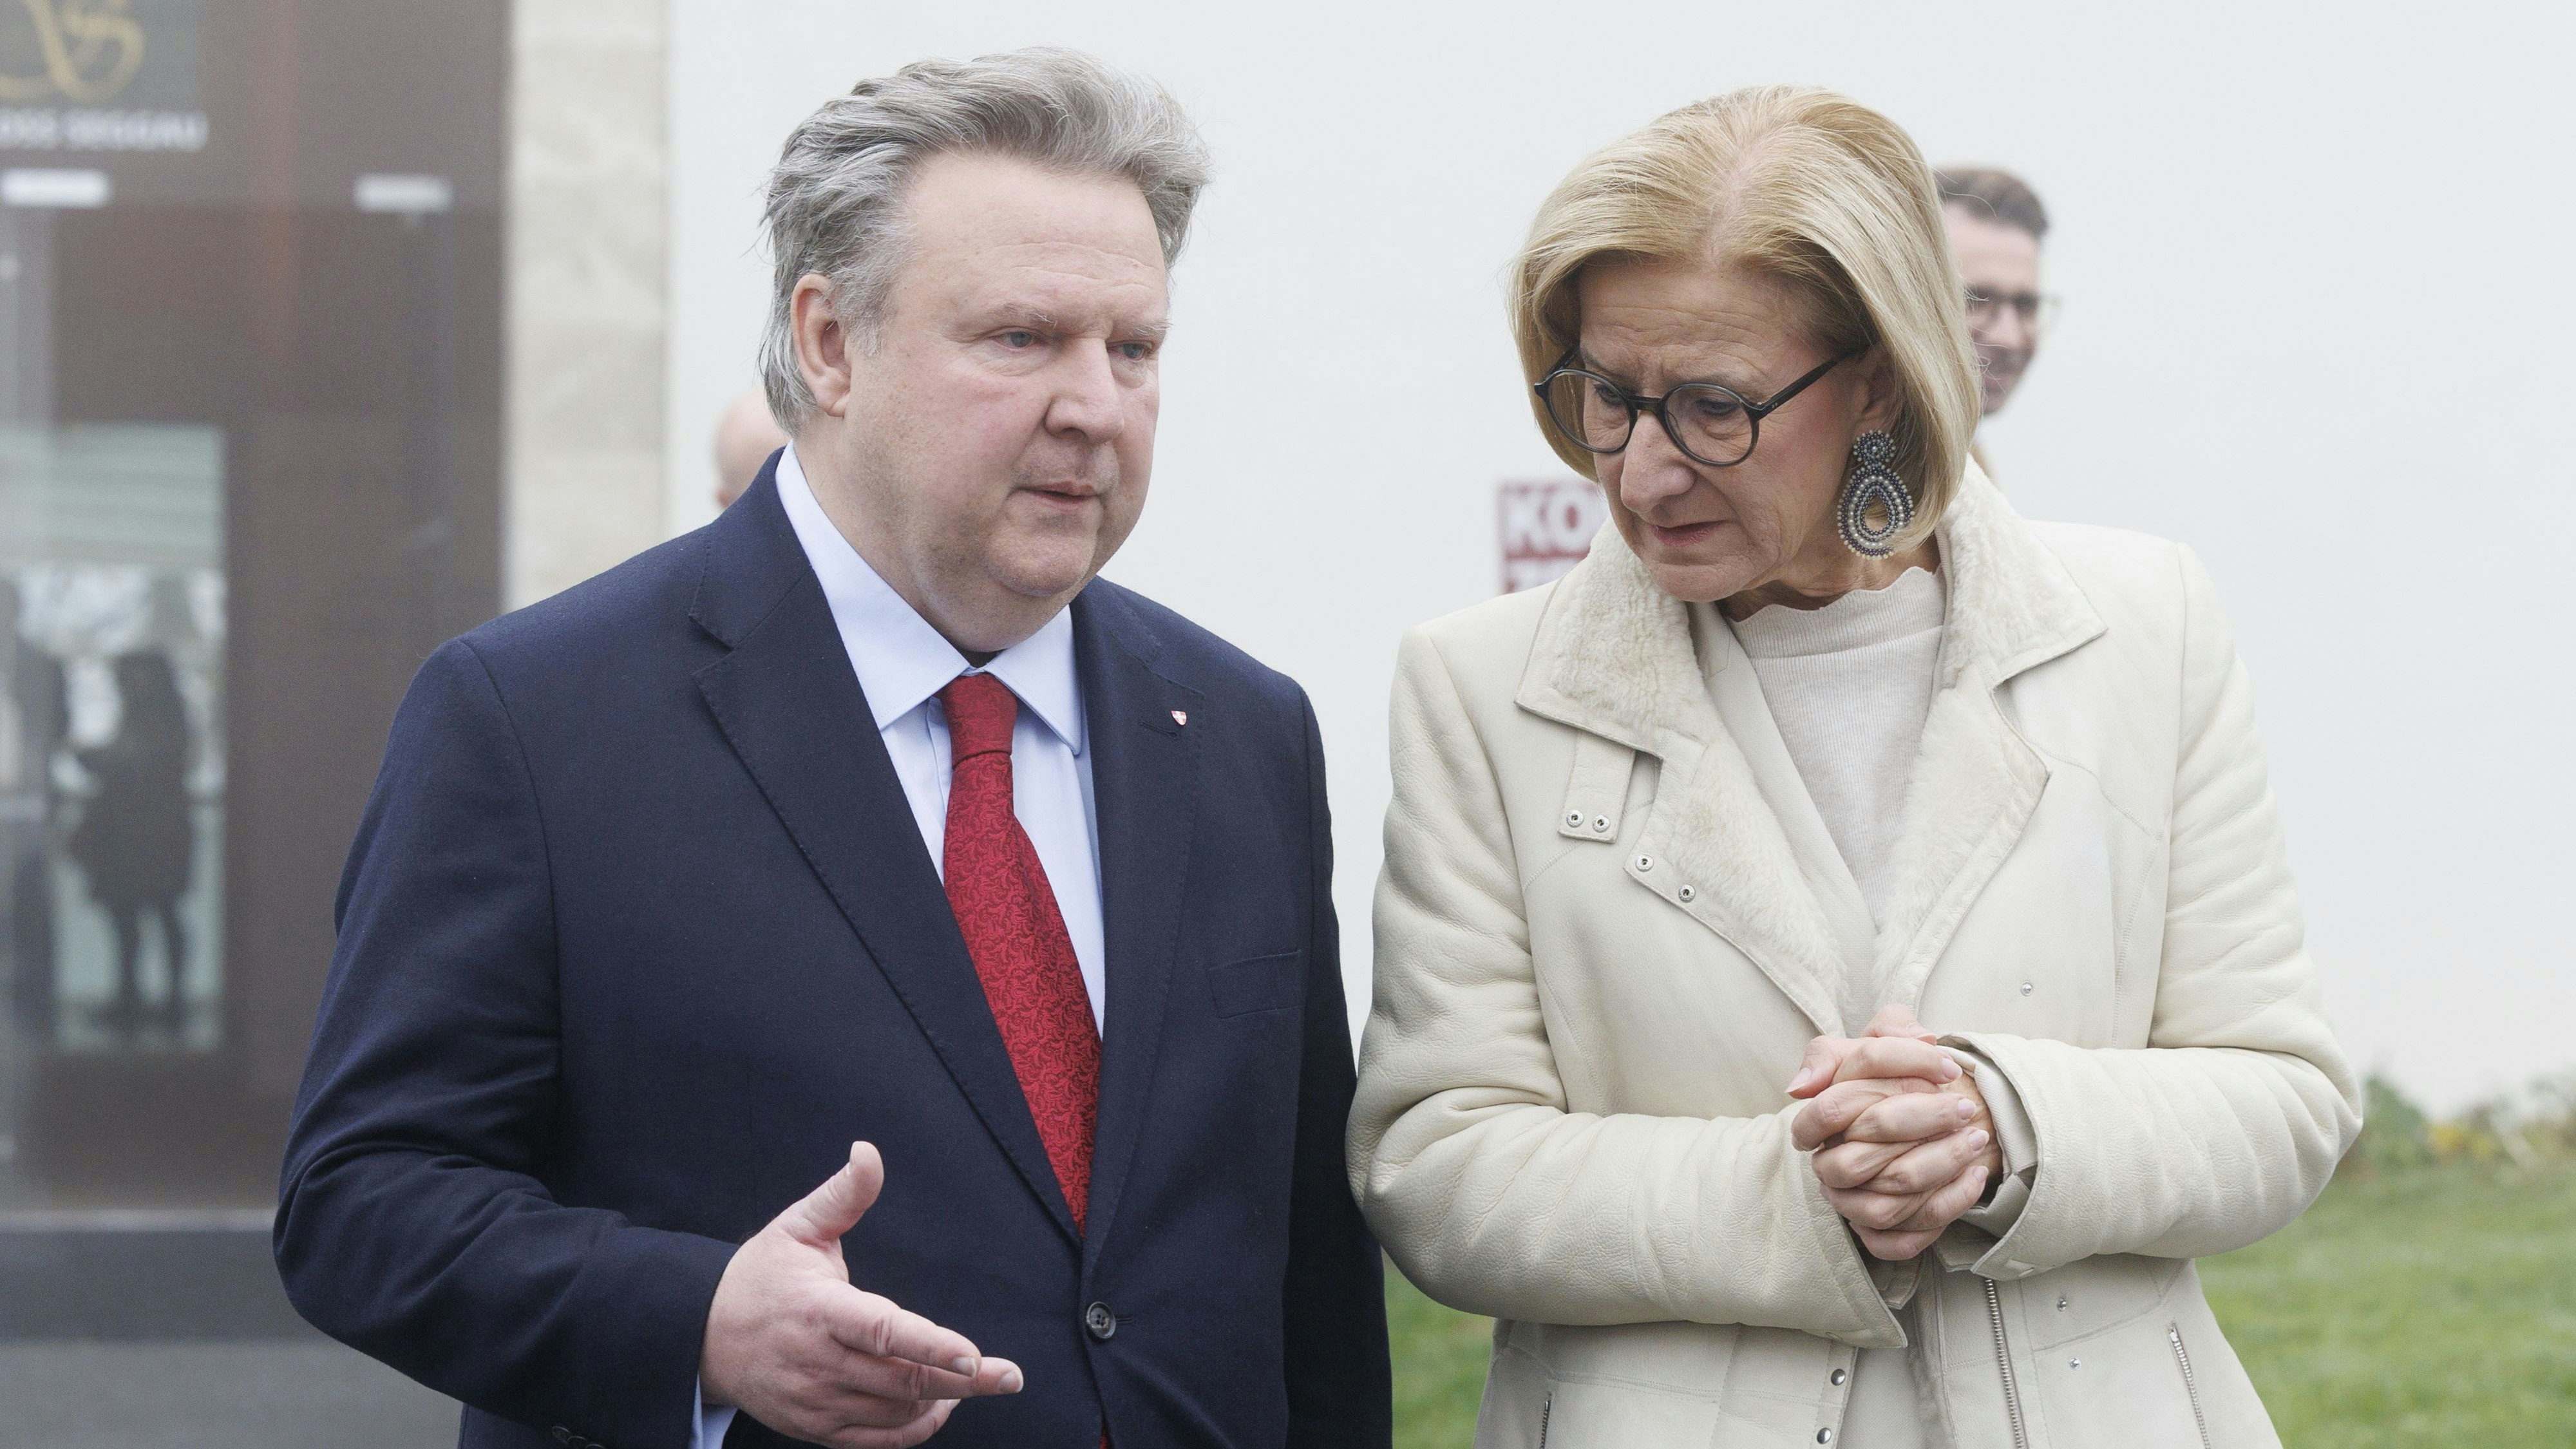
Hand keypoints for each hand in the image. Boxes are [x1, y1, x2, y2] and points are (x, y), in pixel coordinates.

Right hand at [701, 1142, 1022, 1447]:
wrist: (703, 1337)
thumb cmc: (760, 1276)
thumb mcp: (797, 1227)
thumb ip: (842, 1194)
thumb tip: (869, 1151)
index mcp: (819, 1311)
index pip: (883, 1332)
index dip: (931, 1346)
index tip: (973, 1355)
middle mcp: (818, 1362)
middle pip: (901, 1380)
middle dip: (963, 1381)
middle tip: (1009, 1377)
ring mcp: (816, 1401)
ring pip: (895, 1413)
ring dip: (941, 1400)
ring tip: (971, 1379)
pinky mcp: (815, 1428)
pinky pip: (876, 1440)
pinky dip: (914, 1428)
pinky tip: (938, 1405)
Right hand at [1788, 1008, 2001, 1260]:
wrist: (1930, 1122)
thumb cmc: (1908, 1079)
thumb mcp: (1897, 1039)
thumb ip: (1884, 1029)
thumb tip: (1829, 1069)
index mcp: (1820, 1117)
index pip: (1834, 1105)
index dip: (1894, 1084)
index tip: (1946, 1067)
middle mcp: (1828, 1163)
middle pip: (1860, 1156)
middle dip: (1922, 1126)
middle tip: (1968, 1108)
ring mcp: (1849, 1201)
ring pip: (1885, 1204)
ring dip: (1938, 1171)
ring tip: (1977, 1142)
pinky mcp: (1875, 1233)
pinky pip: (1900, 1239)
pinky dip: (1942, 1211)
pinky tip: (1973, 1180)